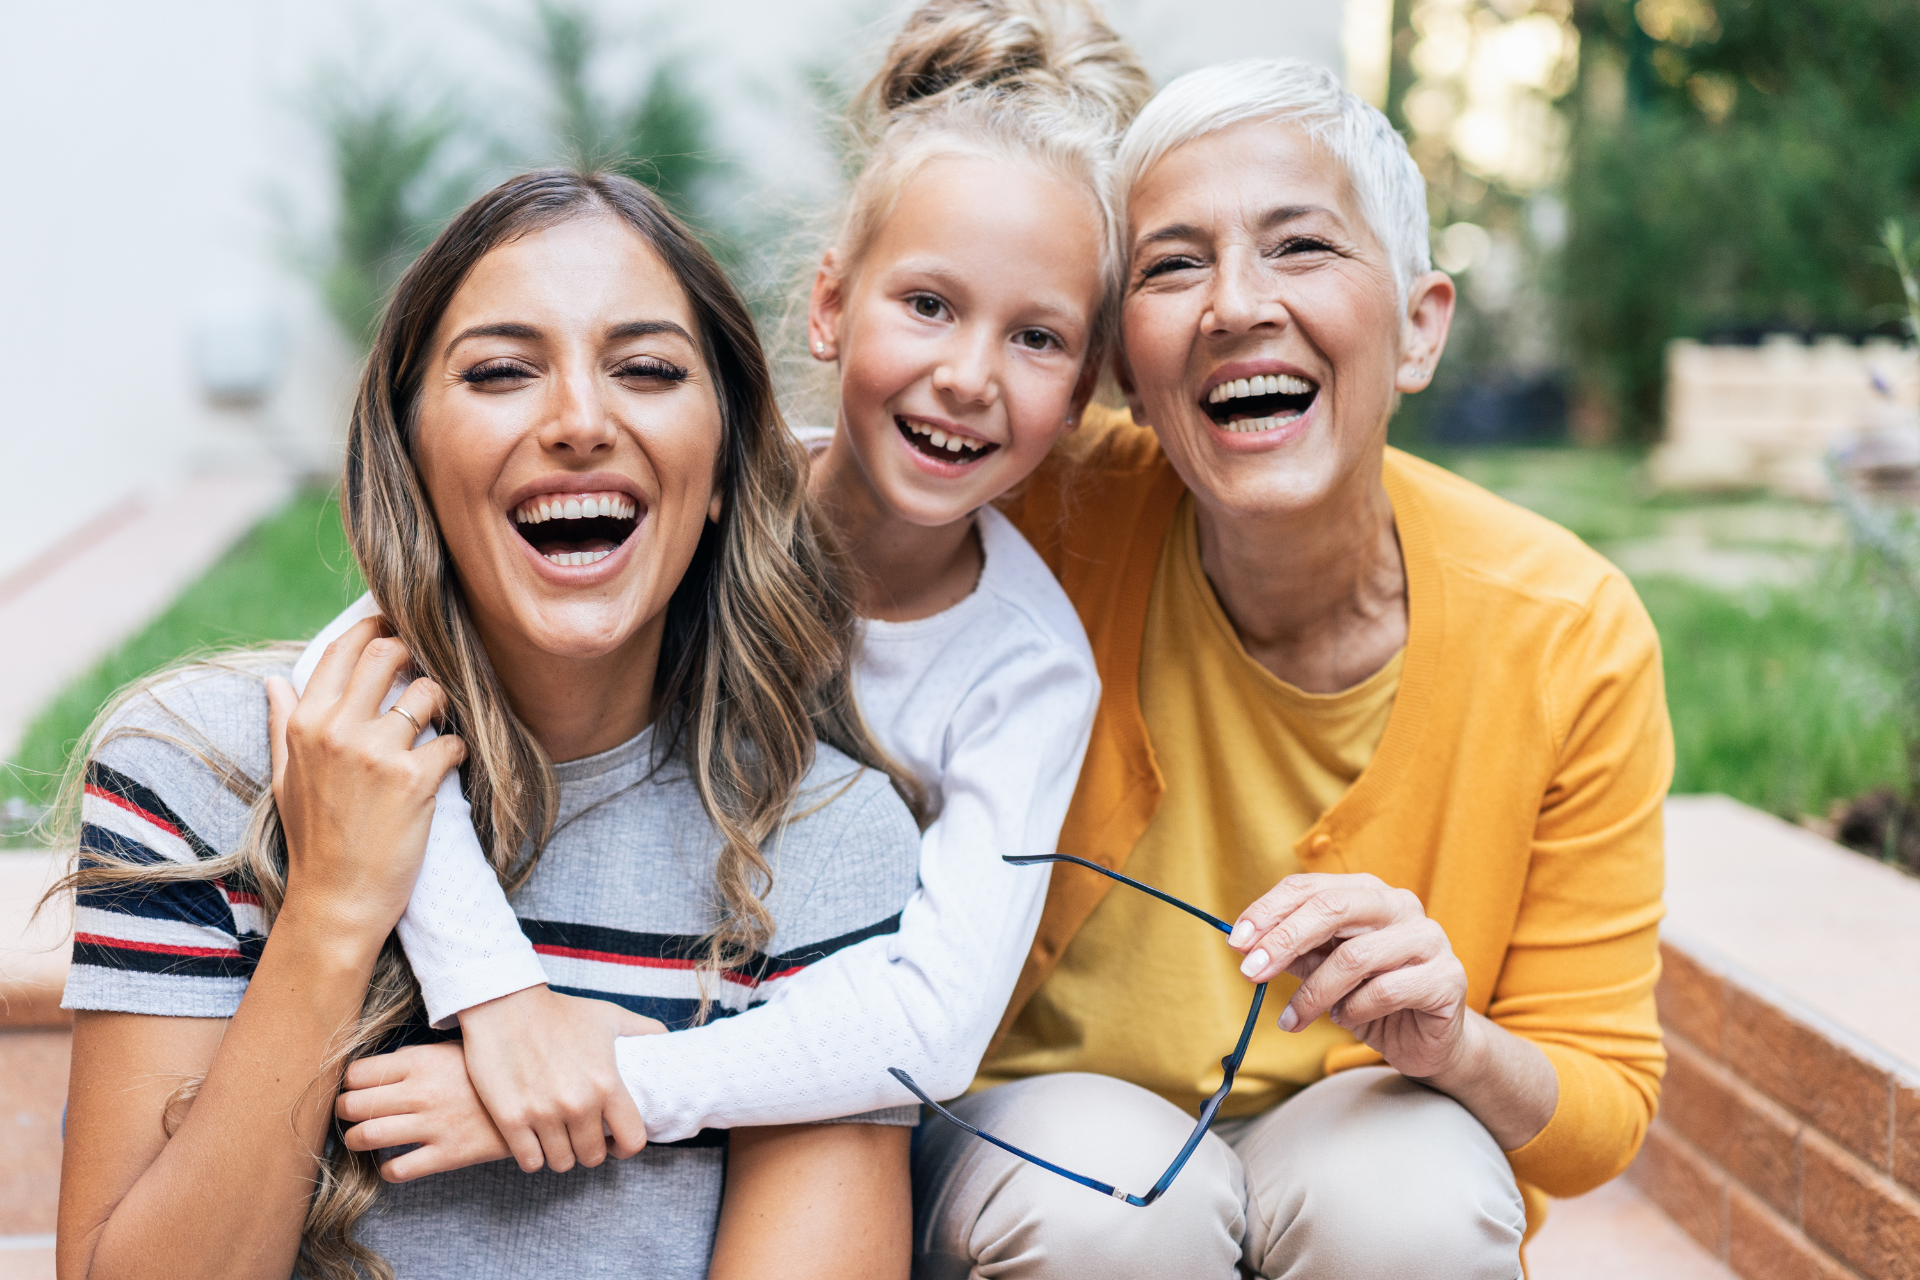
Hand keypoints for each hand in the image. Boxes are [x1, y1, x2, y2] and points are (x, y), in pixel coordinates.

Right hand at [264, 617, 465, 943]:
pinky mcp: (415, 779)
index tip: (395, 626)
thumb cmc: (313, 839)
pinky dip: (457, 752)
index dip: (374, 628)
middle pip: (388, 653)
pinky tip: (446, 769)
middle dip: (414, 654)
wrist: (337, 900)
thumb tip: (274, 680)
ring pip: (429, 692)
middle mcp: (338, 730)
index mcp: (306, 724)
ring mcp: (377, 753)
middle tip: (425, 672)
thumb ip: (283, 724)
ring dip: (442, 704)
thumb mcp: (285, 778)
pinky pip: (453, 742)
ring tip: (438, 726)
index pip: (342, 650)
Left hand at [336, 1041, 511, 1181]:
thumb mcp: (452, 1050)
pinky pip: (397, 1170)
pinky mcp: (446, 1154)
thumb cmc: (488, 1073)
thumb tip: (378, 1069)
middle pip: (353, 1105)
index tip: (356, 1088)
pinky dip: (388, 1169)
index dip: (350, 1083)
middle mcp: (421, 1092)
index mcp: (420, 1061)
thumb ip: (414, 1057)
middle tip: (353, 1114)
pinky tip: (396, 1160)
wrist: (535, 1098)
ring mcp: (433, 1125)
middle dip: (344, 1111)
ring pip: (366, 1137)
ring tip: (365, 1138)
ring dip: (356, 1140)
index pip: (357, 1073)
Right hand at [456, 985, 665, 1172]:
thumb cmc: (560, 1011)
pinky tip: (534, 1140)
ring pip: (561, 1162)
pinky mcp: (510, 1119)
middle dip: (591, 1149)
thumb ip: (643, 1030)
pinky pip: (530, 1161)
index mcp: (606, 1083)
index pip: (632, 1140)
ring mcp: (542, 1114)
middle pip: (593, 1156)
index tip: (617, 1142)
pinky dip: (534, 1155)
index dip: (627, 1147)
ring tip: (558, 1137)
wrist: (505, 1003)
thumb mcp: (609, 1016)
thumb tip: (667, 1041)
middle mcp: (577, 1104)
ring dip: (562, 1154)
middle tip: (582, 1136)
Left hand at [1228, 872, 1469, 1079]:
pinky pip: (1385, 990)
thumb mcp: (1323, 971)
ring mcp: (1429, 939)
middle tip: (1250, 973)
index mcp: (1367, 892)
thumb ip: (1293, 953)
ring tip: (1297, 1017)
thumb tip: (1245, 943)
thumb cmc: (1370, 999)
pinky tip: (1345, 1020)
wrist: (1427, 1040)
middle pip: (1333, 909)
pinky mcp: (1447, 978)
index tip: (1236, 941)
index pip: (1310, 888)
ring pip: (1355, 956)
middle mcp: (1400, 905)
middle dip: (1284, 940)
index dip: (1269, 911)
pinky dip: (1353, 1010)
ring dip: (1315, 992)